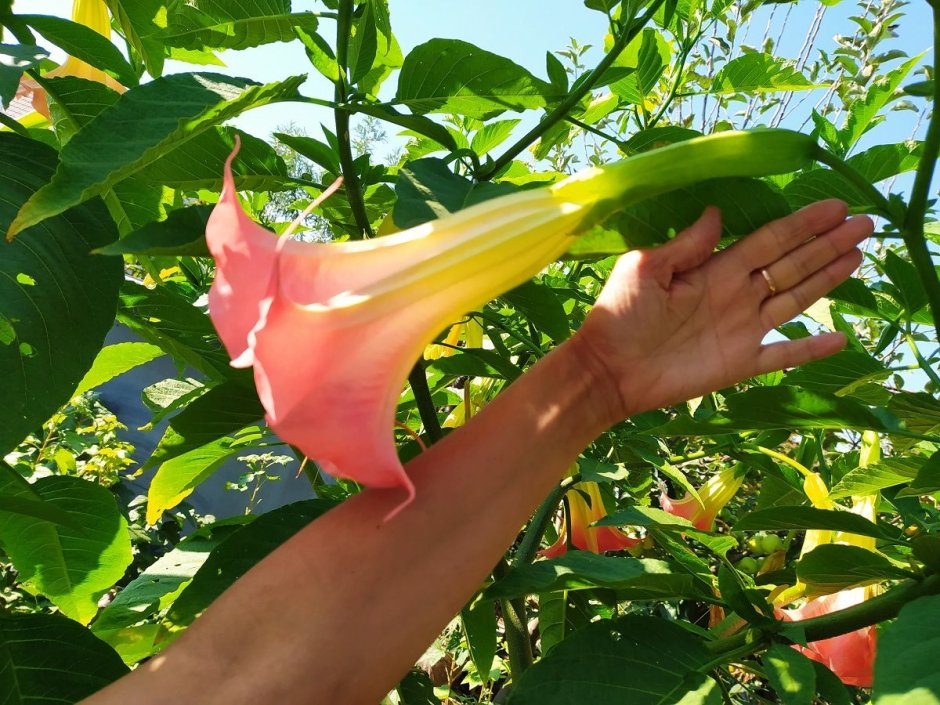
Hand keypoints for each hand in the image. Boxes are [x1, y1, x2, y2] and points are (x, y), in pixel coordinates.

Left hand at [571, 200, 871, 421]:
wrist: (607, 369)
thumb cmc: (619, 314)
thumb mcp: (646, 268)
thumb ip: (686, 245)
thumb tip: (718, 212)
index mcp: (715, 268)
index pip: (770, 240)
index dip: (802, 224)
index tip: (836, 207)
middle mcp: (735, 294)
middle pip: (791, 264)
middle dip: (827, 243)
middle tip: (865, 224)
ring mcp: (741, 329)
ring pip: (795, 299)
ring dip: (827, 279)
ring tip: (858, 256)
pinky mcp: (739, 363)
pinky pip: (783, 354)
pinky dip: (810, 348)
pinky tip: (840, 339)